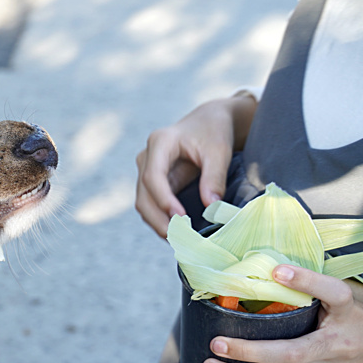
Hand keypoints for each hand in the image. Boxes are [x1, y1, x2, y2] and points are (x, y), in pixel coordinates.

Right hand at [135, 94, 255, 236]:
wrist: (209, 122)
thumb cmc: (214, 132)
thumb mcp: (219, 150)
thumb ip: (214, 178)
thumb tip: (211, 208)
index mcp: (160, 143)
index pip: (152, 177)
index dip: (163, 200)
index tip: (181, 218)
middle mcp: (146, 157)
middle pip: (143, 195)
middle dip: (158, 219)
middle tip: (178, 238)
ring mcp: (146, 170)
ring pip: (143, 203)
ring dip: (158, 223)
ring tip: (179, 240)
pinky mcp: (152, 182)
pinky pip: (151, 205)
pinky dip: (161, 219)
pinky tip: (177, 232)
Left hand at [203, 265, 362, 362]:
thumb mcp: (355, 292)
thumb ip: (320, 282)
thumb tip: (276, 266)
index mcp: (348, 314)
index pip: (333, 294)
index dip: (306, 281)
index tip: (278, 272)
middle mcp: (335, 347)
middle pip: (290, 354)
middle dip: (250, 351)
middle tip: (217, 343)